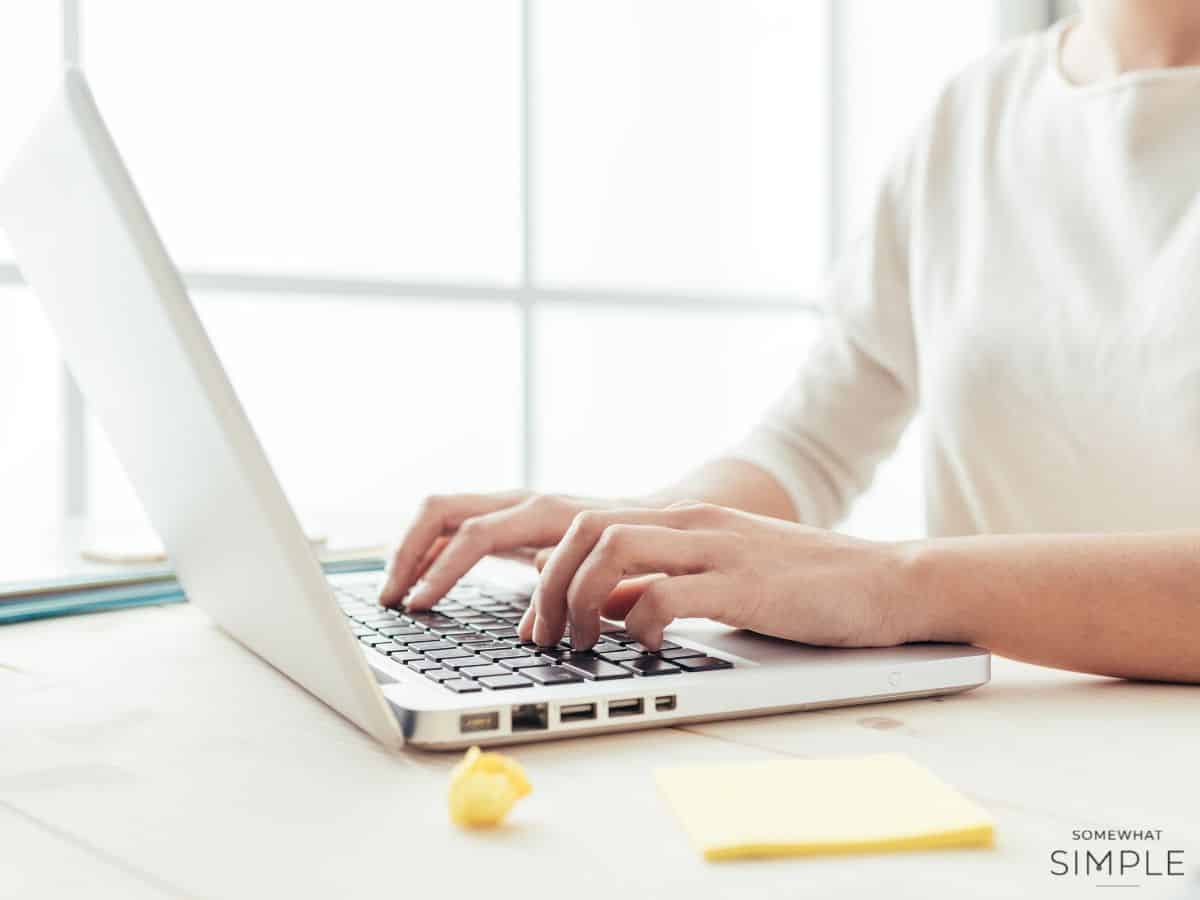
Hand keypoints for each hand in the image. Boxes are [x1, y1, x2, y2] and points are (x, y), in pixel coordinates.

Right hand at [378, 491, 653, 608]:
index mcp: (548, 514)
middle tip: (389, 600)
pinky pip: (456, 526)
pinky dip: (431, 551)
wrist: (666, 516)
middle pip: (442, 510)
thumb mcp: (615, 574)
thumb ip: (572, 595)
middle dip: (407, 553)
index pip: (476, 534)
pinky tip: (419, 582)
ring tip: (392, 593)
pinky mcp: (510, 519)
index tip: (417, 606)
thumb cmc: (643, 550)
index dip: (441, 571)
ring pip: (442, 512)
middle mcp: (523, 502)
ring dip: (411, 550)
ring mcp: (513, 507)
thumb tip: (529, 633)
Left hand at [519, 502, 914, 650]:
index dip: (545, 572)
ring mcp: (718, 549)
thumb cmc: (803, 586)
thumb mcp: (716, 575)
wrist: (888, 580)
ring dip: (581, 598)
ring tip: (584, 643)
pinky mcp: (745, 585)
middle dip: (549, 586)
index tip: (535, 623)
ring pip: (613, 548)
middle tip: (545, 638)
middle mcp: (692, 523)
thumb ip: (655, 583)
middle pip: (585, 529)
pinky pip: (668, 594)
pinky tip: (649, 647)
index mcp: (681, 519)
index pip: (586, 523)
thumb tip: (597, 600)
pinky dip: (641, 623)